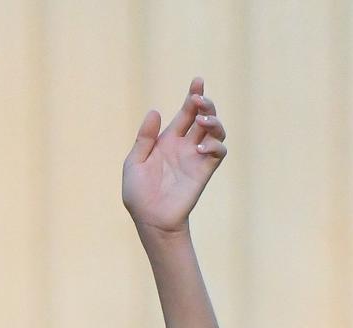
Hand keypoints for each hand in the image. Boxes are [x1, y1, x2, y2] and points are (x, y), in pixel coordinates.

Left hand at [122, 76, 226, 235]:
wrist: (150, 221)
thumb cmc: (139, 195)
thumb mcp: (134, 163)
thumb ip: (144, 139)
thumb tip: (155, 111)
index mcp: (168, 140)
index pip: (186, 112)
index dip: (194, 95)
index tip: (197, 81)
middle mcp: (185, 146)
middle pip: (203, 115)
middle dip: (205, 103)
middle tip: (199, 100)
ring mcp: (196, 157)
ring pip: (216, 130)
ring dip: (213, 120)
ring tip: (202, 121)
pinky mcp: (204, 171)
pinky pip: (218, 151)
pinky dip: (214, 144)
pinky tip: (199, 147)